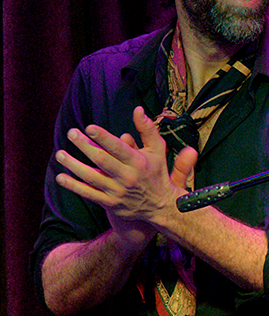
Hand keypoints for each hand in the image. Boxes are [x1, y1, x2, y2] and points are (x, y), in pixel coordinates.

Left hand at [55, 107, 196, 239]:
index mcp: (138, 162)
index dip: (103, 137)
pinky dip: (74, 186)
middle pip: (101, 160)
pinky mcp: (110, 203)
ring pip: (91, 176)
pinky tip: (61, 177)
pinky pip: (88, 194)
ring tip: (60, 154)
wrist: (160, 206)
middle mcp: (127, 177)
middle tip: (71, 133)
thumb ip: (147, 129)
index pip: (118, 148)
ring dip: (73, 165)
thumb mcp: (157, 150)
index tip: (89, 128)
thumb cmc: (156, 172)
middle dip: (84, 146)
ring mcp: (117, 191)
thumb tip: (138, 109)